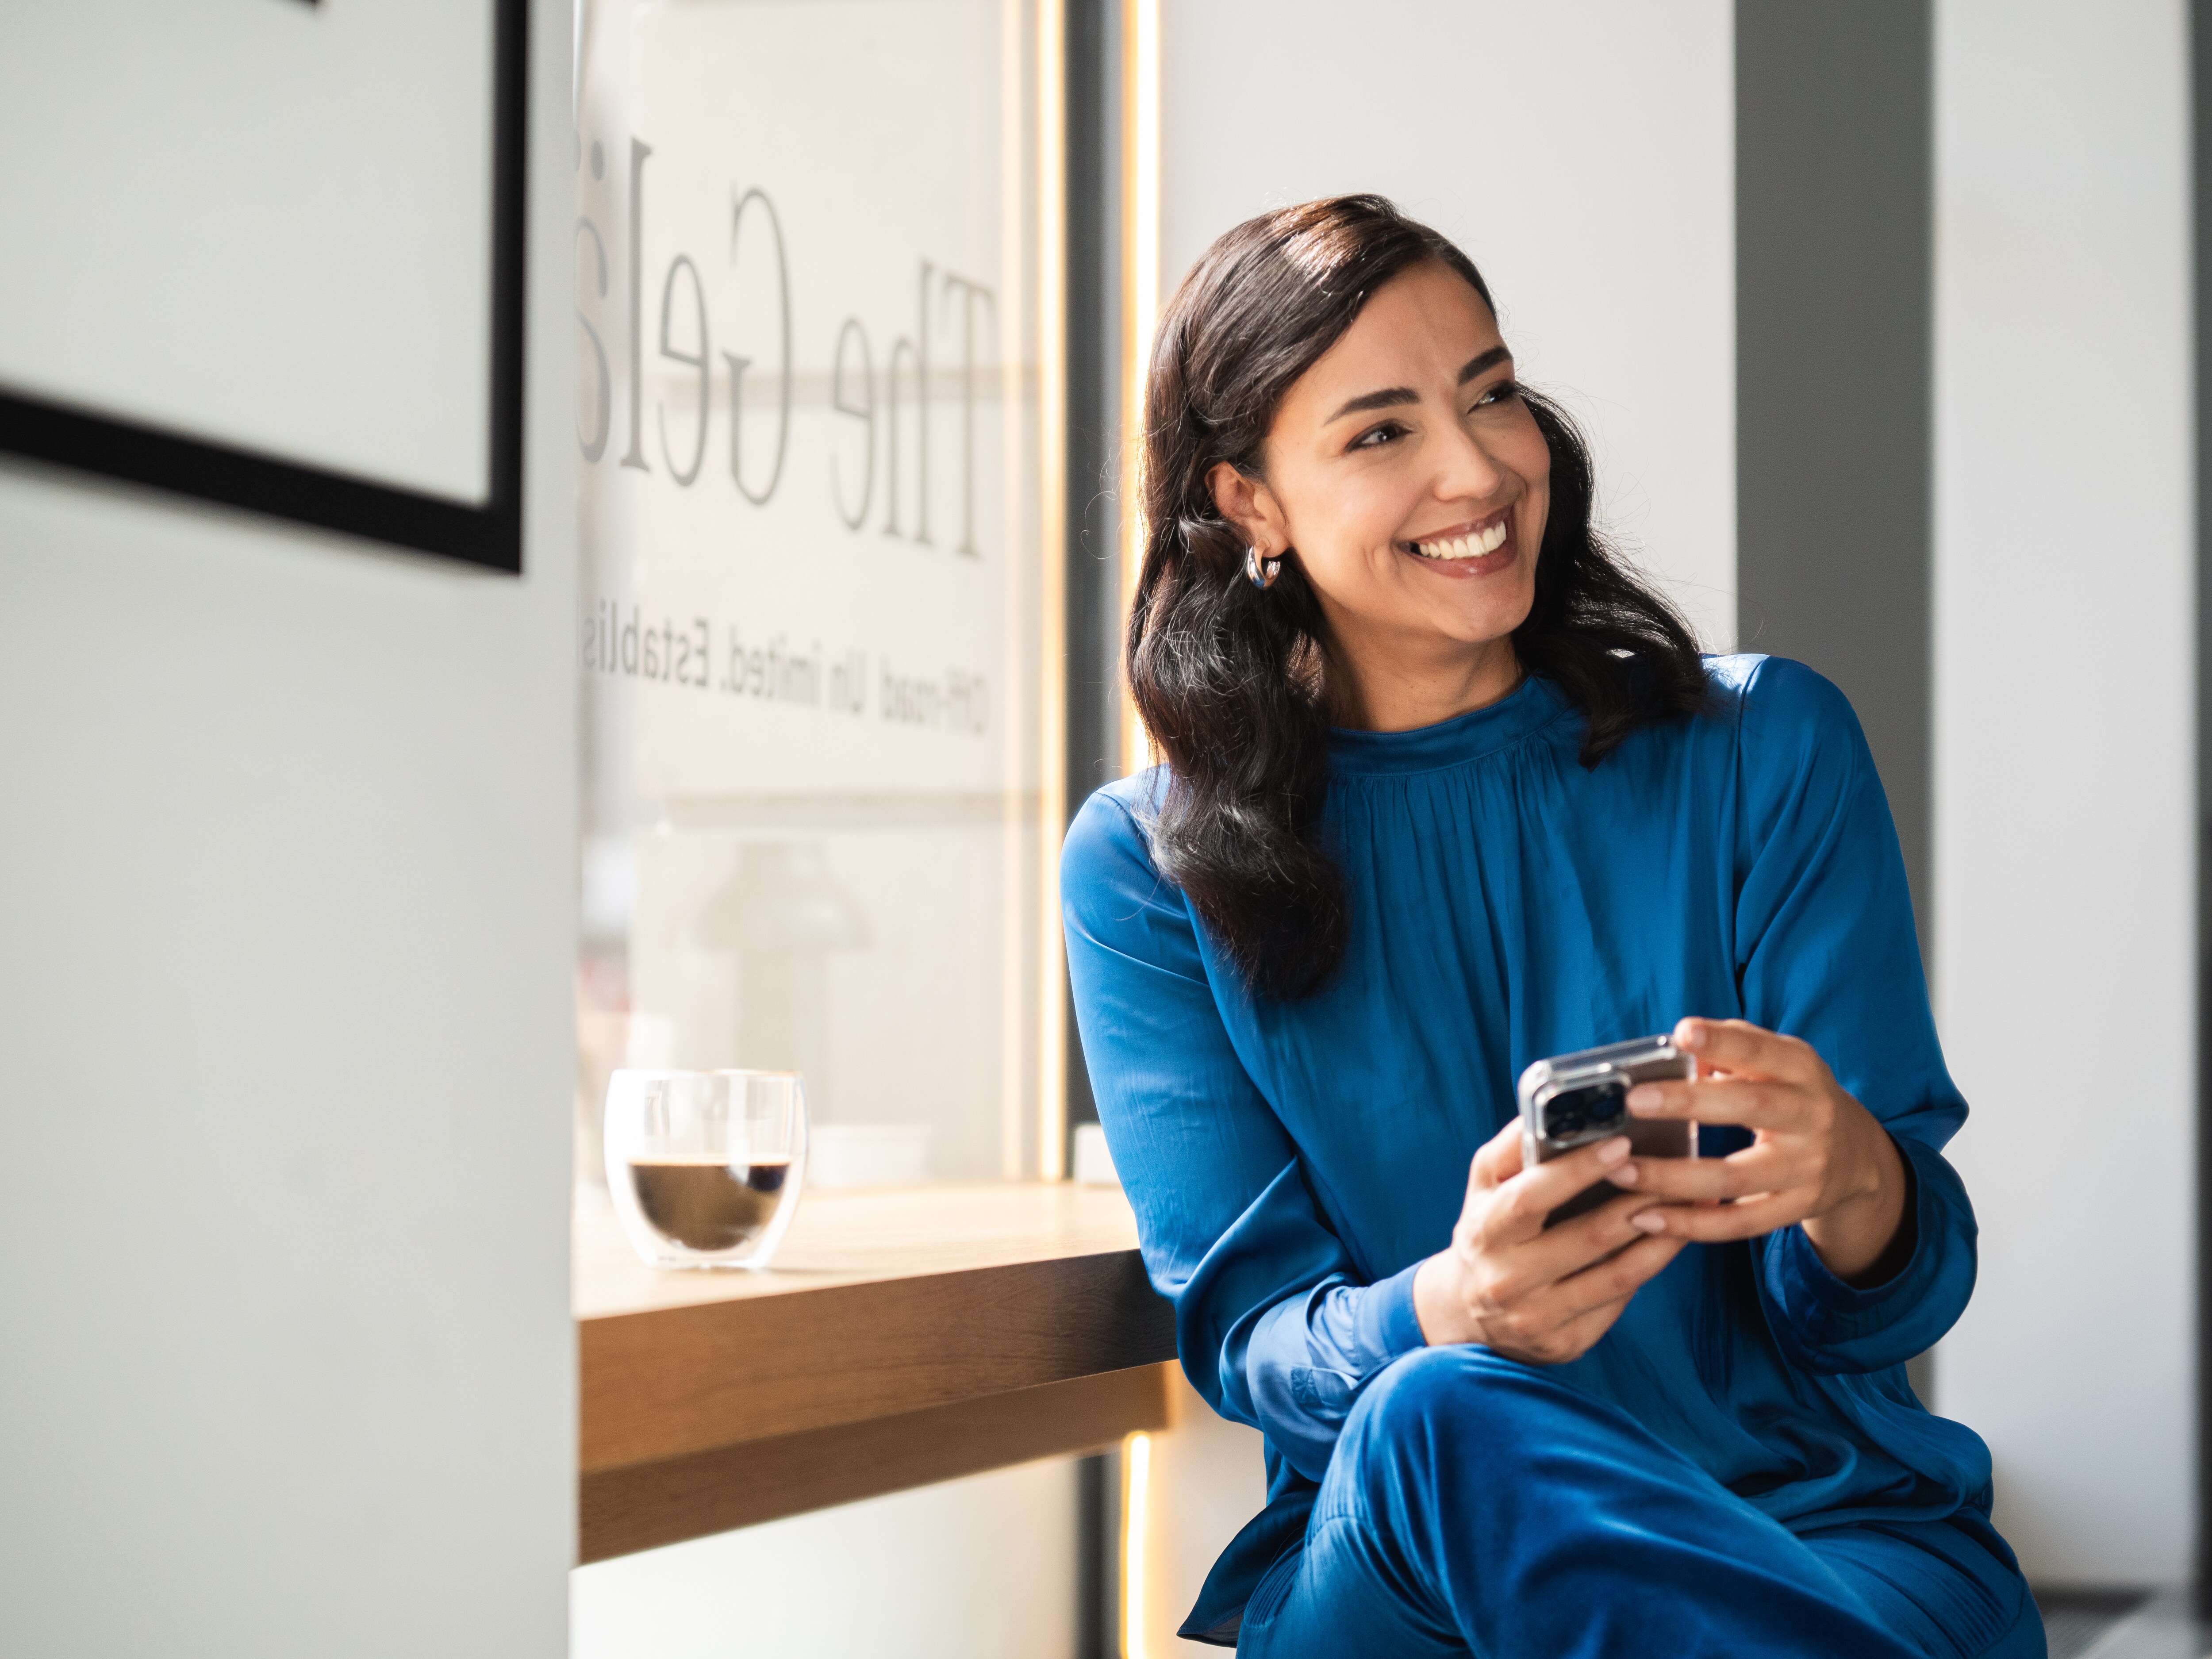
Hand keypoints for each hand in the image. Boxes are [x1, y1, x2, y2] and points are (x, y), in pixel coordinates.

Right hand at [1413, 1116, 1686, 1363]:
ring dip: (1661, 1235)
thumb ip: (1513, 1147)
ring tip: (1692, 1202)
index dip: (1578, 1171)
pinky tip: (1674, 1239)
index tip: (1621, 1143)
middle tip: (1679, 1171)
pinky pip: (1619, 1301)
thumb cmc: (1488, 1230)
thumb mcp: (1485, 1186)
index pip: (1531, 1198)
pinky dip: (1651, 1266)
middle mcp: (1506, 1279)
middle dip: (1638, 1201)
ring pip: (1616, 1274)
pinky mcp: (1564, 1343)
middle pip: (1586, 1238)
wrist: (1465, 1310)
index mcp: (1485, 1230)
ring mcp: (1537, 1317)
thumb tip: (1555, 1107)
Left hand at [1620, 1017, 1910, 1284]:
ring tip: (1620, 1170)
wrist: (1857, 1155)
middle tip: (1634, 1100)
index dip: (1723, 1041)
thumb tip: (1675, 1048)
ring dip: (1672, 1177)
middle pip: (1751, 1107)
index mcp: (1801, 1069)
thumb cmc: (1791, 1095)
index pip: (1761, 1050)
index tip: (1682, 1033)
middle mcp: (1811, 1116)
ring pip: (1735, 1177)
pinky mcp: (1796, 1208)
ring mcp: (1807, 1167)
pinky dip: (1691, 1224)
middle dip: (1690, 1103)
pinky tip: (1645, 1217)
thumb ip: (1730, 1050)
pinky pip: (1738, 1224)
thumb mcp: (1776, 1063)